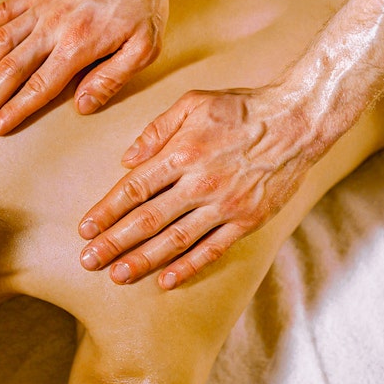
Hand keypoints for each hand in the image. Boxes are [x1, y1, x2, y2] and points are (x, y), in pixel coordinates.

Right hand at [0, 0, 168, 135]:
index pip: (39, 87)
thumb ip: (111, 78)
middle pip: (11, 70)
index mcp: (78, 46)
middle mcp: (52, 29)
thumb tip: (82, 106)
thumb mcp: (144, 47)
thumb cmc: (142, 3)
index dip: (14, 110)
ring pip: (0, 43)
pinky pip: (3, 11)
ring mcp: (41, 10)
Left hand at [78, 84, 332, 288]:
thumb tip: (126, 159)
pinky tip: (166, 281)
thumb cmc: (242, 108)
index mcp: (182, 153)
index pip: (134, 188)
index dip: (107, 211)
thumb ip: (156, 130)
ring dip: (143, 260)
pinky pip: (212, 250)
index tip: (85, 229)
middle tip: (89, 261)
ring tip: (117, 276)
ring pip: (176, 240)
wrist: (298, 121)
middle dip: (114, 243)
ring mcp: (224, 205)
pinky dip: (188, 267)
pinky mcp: (247, 220)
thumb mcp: (194, 102)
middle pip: (147, 220)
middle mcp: (200, 183)